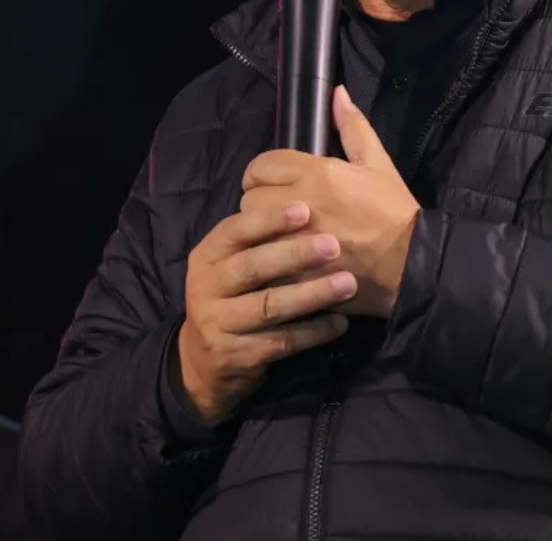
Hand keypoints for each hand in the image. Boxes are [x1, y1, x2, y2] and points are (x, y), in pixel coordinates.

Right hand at [175, 203, 356, 424]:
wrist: (204, 358)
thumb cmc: (232, 294)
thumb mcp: (231, 261)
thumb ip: (256, 233)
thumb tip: (303, 194)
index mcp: (208, 254)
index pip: (235, 230)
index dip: (268, 219)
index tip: (305, 209)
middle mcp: (207, 286)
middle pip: (253, 267)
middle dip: (295, 254)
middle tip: (334, 245)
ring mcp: (219, 322)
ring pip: (270, 306)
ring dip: (312, 294)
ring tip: (348, 284)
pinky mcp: (237, 355)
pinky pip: (282, 341)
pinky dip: (314, 331)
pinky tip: (340, 322)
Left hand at [240, 86, 419, 317]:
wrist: (411, 262)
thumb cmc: (393, 209)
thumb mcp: (377, 162)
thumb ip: (353, 126)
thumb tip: (337, 93)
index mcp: (318, 172)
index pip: (262, 165)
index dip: (261, 173)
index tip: (271, 183)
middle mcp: (302, 202)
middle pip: (250, 198)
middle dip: (258, 202)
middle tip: (275, 209)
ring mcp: (297, 240)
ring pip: (253, 231)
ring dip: (259, 232)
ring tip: (276, 235)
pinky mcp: (297, 270)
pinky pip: (264, 260)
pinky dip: (268, 258)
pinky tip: (282, 258)